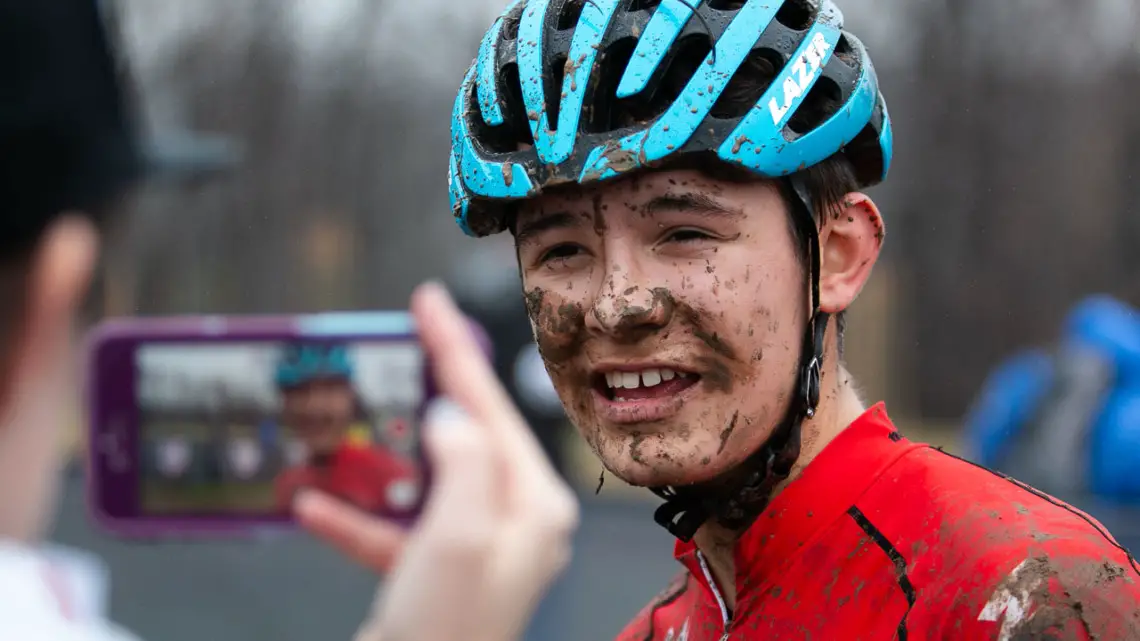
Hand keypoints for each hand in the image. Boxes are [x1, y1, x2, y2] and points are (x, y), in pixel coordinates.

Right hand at [296, 282, 579, 640]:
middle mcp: (513, 524)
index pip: (492, 408)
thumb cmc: (446, 635)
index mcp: (534, 506)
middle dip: (425, 391)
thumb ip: (465, 458)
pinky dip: (356, 516)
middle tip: (396, 342)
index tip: (429, 303)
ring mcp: (475, 551)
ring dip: (380, 455)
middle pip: (463, 434)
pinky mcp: (436, 579)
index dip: (455, 350)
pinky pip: (394, 532)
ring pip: (425, 478)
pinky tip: (315, 505)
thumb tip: (451, 417)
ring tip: (345, 420)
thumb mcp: (461, 534)